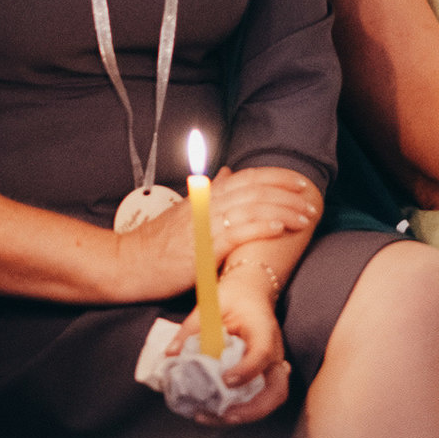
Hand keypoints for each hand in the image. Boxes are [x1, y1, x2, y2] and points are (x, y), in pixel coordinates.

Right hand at [117, 167, 318, 297]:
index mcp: (205, 195)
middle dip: (288, 194)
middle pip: (255, 189)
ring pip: (251, 208)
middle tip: (312, 200)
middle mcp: (207, 204)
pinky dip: (259, 227)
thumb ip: (209, 193)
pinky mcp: (200, 248)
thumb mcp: (185, 212)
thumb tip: (229, 173)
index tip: (300, 184)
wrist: (126, 264)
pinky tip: (278, 228)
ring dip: (282, 210)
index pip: (248, 177)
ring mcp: (204, 225)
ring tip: (305, 217)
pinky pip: (235, 232)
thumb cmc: (156, 244)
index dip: (277, 177)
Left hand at [172, 268, 290, 426]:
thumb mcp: (212, 304)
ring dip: (243, 416)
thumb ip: (191, 328)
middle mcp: (274, 353)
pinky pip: (258, 399)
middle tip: (225, 414)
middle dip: (253, 410)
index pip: (262, 353)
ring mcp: (270, 367)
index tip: (226, 380)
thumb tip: (171, 354)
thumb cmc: (234, 296)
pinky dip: (238, 411)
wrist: (252, 292)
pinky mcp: (263, 376)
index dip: (247, 370)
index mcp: (263, 330)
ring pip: (270, 400)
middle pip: (277, 390)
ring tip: (209, 417)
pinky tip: (211, 412)